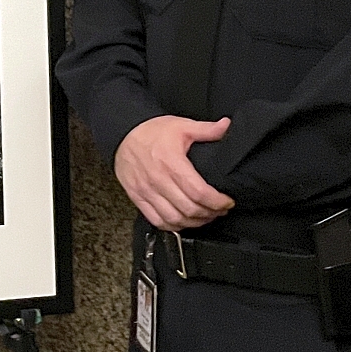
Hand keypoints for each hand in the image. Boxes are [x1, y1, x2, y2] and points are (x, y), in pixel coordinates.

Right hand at [114, 116, 235, 231]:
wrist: (122, 134)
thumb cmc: (151, 131)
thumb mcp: (181, 125)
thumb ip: (206, 129)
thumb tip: (226, 126)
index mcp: (171, 162)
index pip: (199, 192)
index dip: (217, 201)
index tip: (227, 201)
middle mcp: (158, 180)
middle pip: (189, 209)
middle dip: (210, 213)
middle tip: (220, 210)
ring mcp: (146, 191)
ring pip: (174, 219)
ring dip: (194, 222)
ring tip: (205, 216)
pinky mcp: (138, 198)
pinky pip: (157, 221)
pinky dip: (173, 226)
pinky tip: (183, 221)